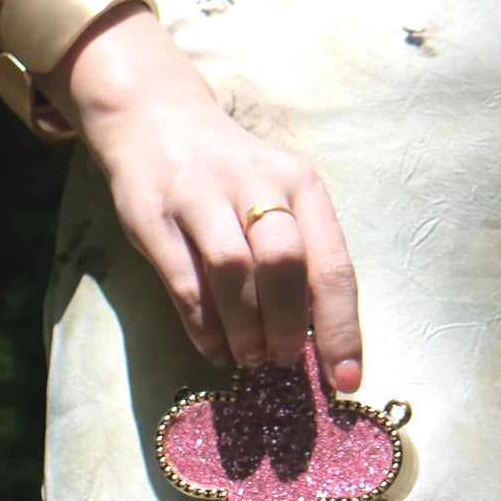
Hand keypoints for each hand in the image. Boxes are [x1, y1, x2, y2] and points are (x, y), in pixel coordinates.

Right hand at [43, 4, 362, 391]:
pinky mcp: (154, 214)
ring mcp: (201, 194)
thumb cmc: (232, 176)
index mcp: (301, 184)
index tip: (345, 380)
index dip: (342, 329)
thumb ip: (299, 259)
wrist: (156, 120)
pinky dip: (203, 326)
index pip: (333, 264)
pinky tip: (214, 348)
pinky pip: (185, 281)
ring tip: (250, 359)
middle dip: (290, 326)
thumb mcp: (277, 199)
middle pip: (285, 264)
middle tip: (284, 360)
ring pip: (234, 271)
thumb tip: (319, 343)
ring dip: (246, 328)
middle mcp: (256, 183)